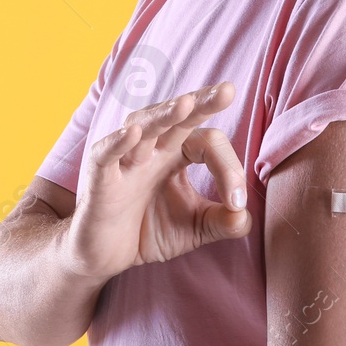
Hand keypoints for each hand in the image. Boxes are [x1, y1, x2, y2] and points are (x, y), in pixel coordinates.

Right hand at [64, 82, 251, 280]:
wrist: (105, 254)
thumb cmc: (147, 229)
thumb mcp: (194, 229)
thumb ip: (223, 221)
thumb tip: (245, 215)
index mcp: (176, 153)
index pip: (208, 143)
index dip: (228, 168)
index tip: (236, 203)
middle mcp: (152, 148)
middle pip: (177, 116)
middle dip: (202, 102)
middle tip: (228, 90)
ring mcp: (124, 160)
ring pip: (143, 127)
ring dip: (163, 115)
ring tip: (186, 104)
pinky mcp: (100, 178)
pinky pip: (107, 154)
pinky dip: (117, 142)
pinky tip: (133, 133)